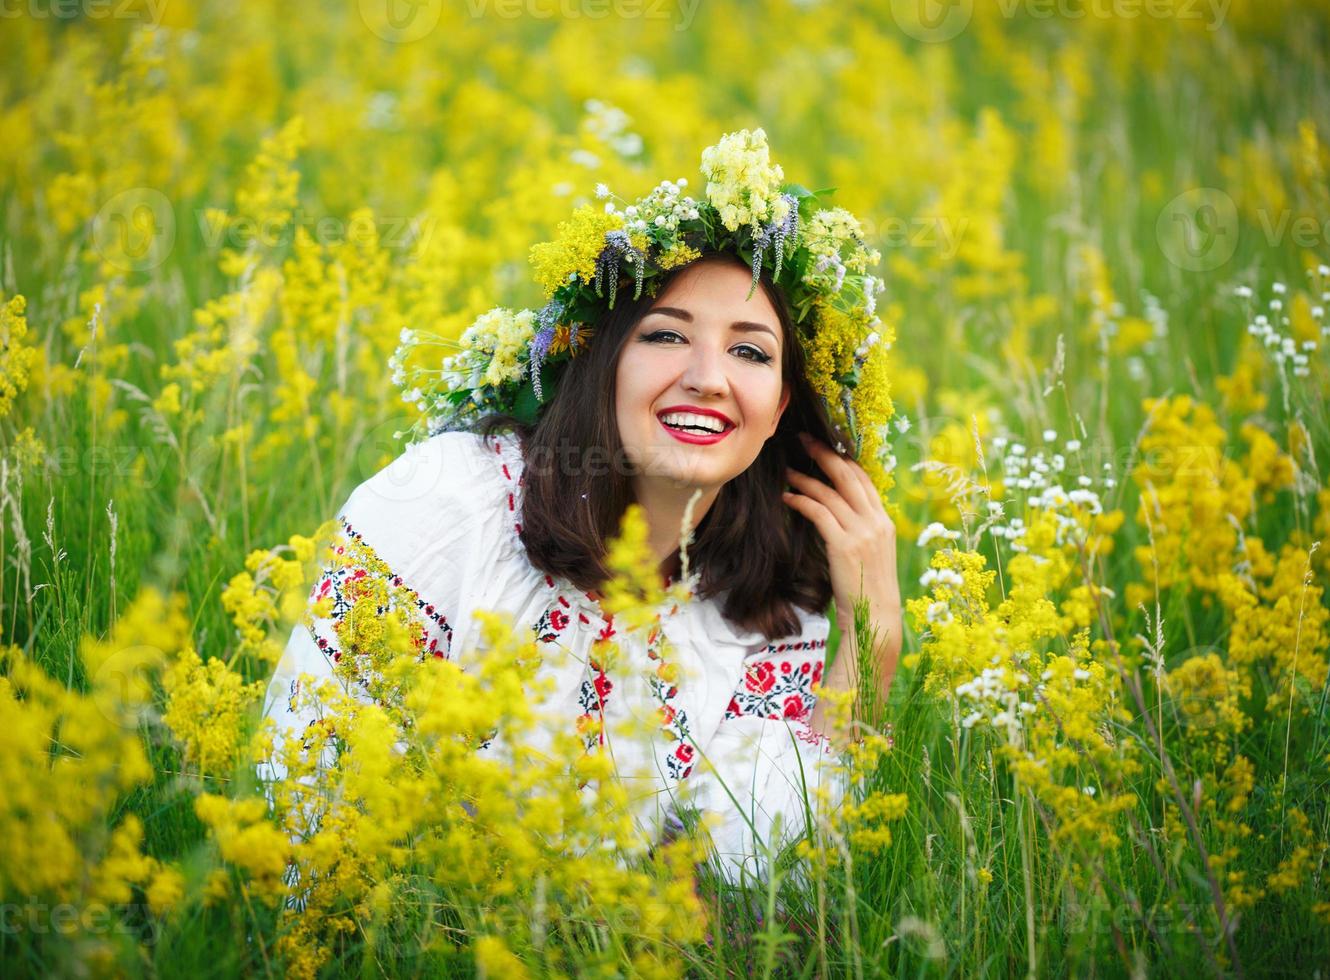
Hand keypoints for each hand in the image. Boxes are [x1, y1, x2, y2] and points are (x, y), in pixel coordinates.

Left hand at [782, 431, 902, 712]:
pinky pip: (819, 512)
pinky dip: (801, 500)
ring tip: (788, 470)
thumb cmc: (867, 592)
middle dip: (824, 454)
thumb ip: (859, 533)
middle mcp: (876, 521)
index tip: (825, 448)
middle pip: (849, 475)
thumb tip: (838, 517)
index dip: (844, 460)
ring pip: (831, 492)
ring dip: (806, 477)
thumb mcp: (869, 556)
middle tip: (803, 440)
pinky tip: (787, 497)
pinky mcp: (844, 544)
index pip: (864, 480)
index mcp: (885, 522)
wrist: (875, 619)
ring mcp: (862, 532)